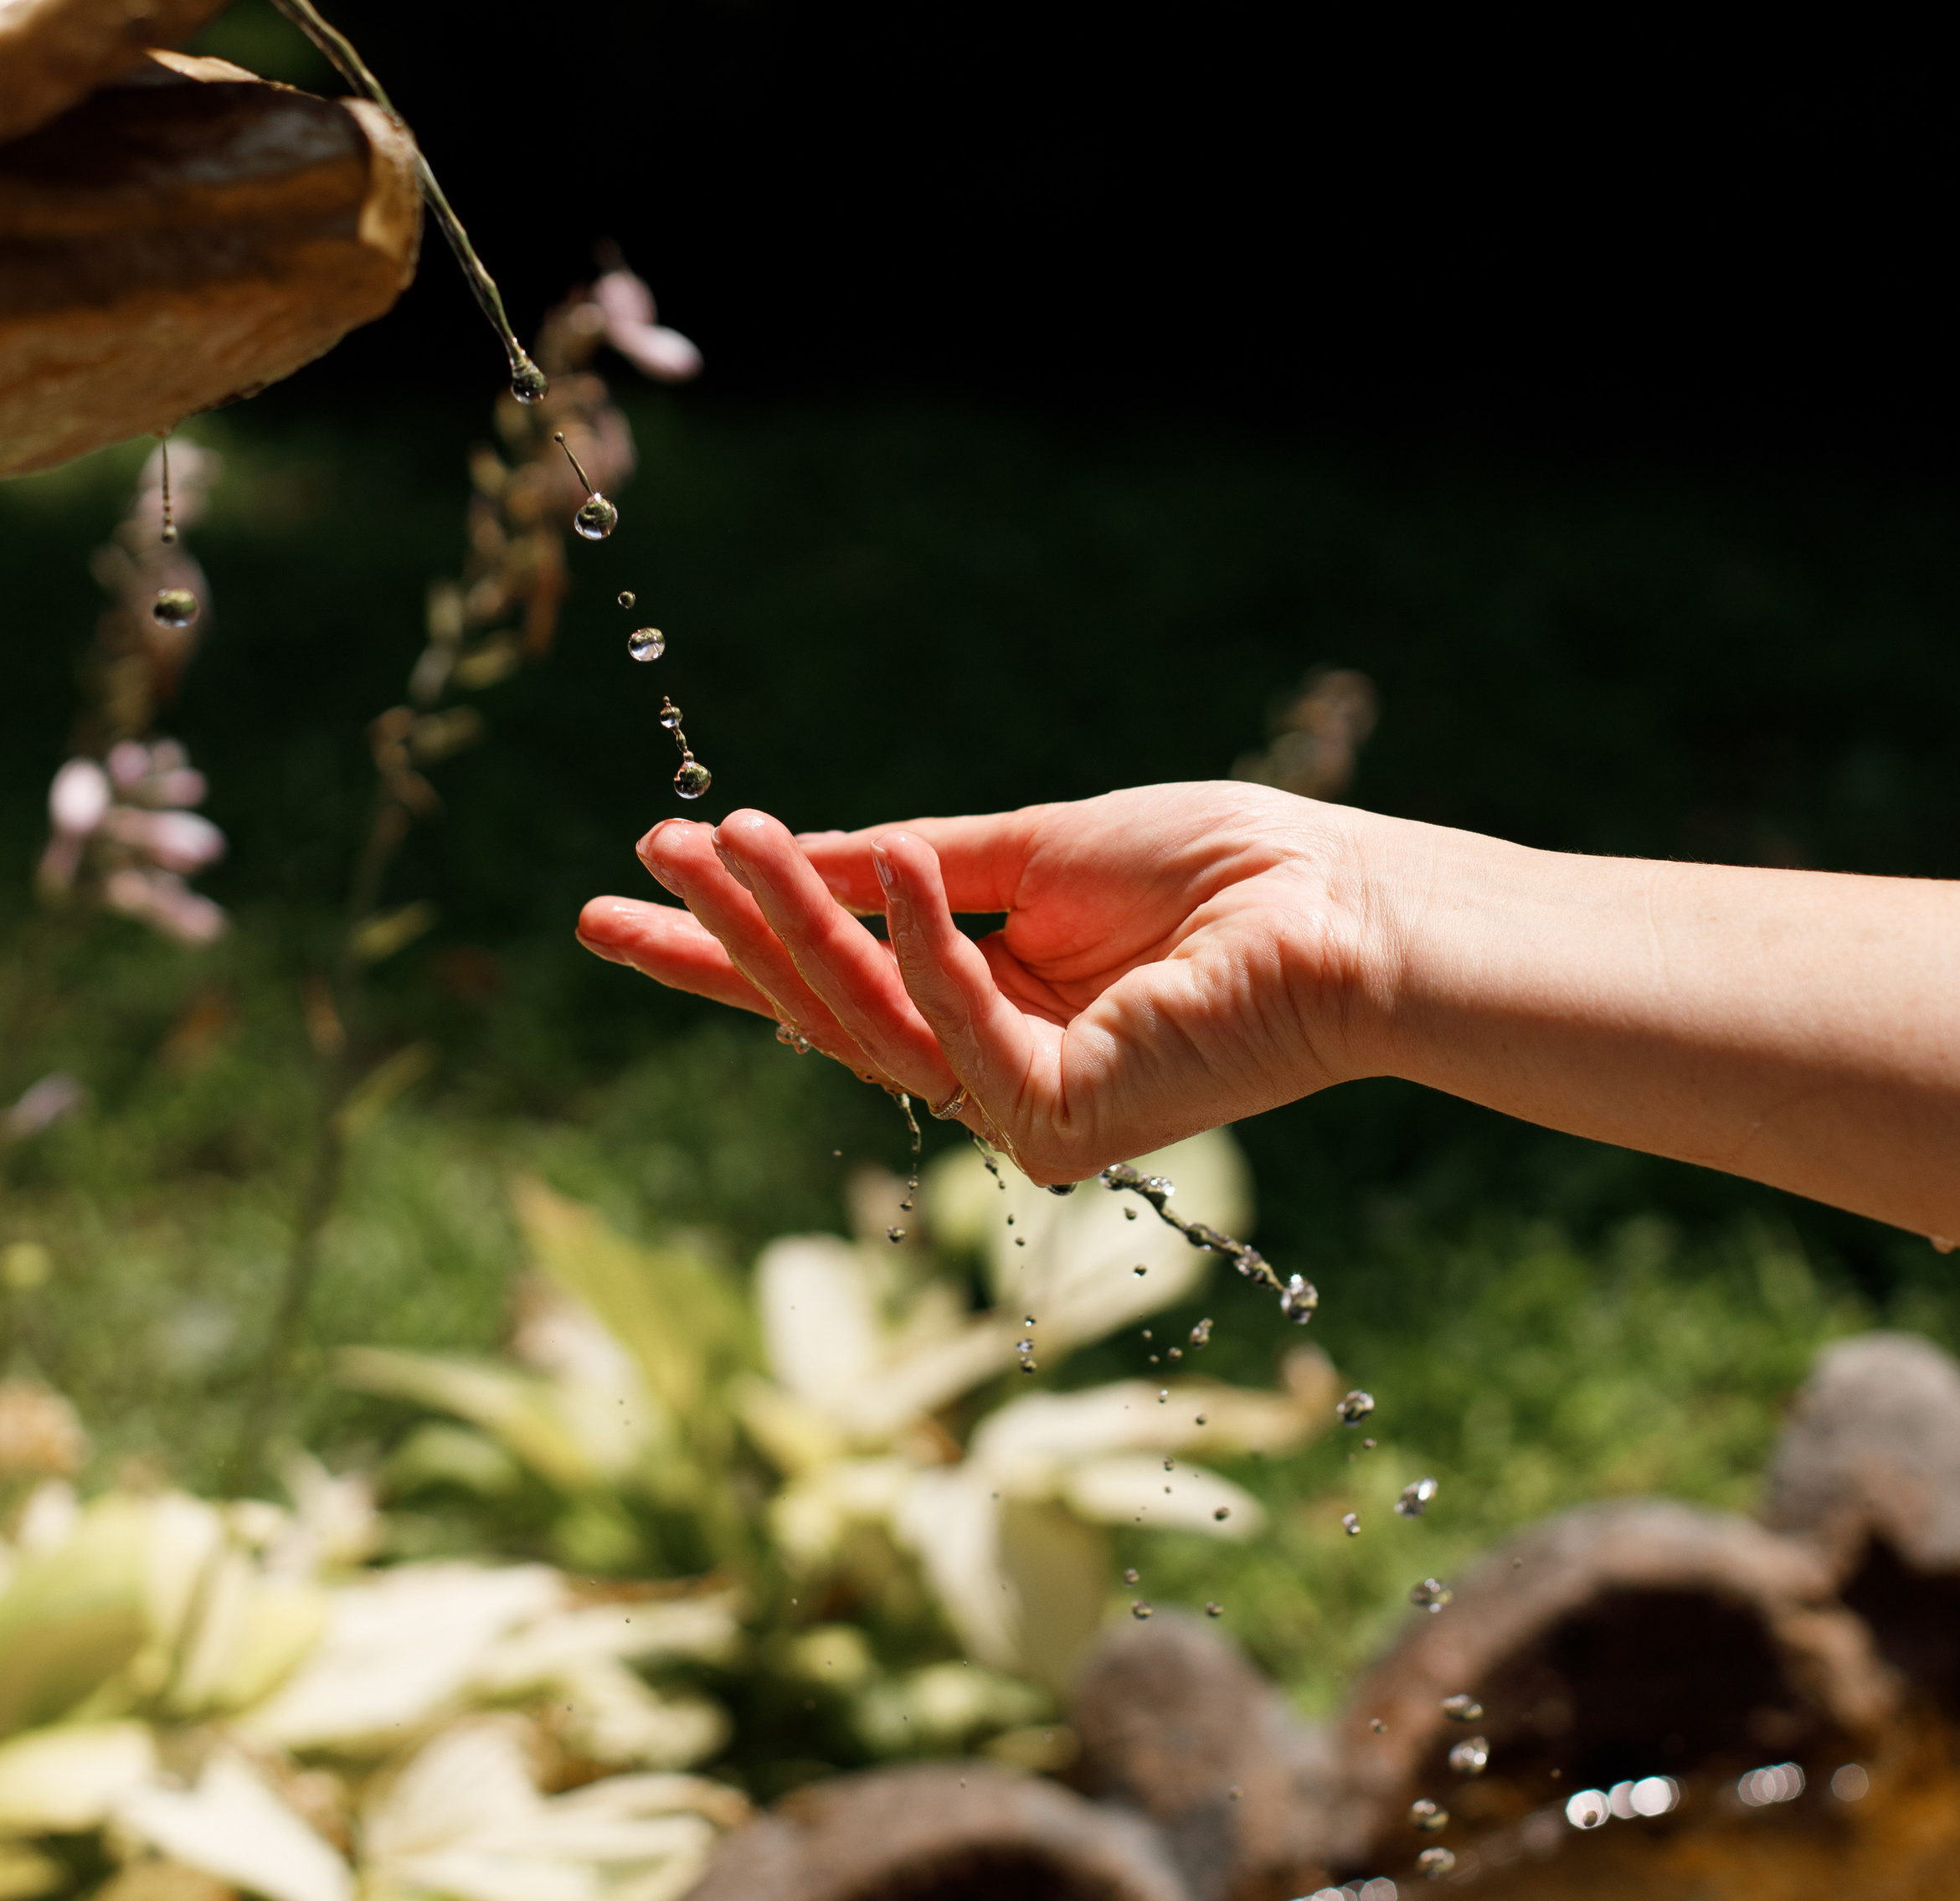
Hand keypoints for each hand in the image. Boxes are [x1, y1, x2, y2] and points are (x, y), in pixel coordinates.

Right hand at [575, 781, 1378, 1181]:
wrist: (1338, 907)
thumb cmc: (1210, 872)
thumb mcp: (1027, 853)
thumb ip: (909, 870)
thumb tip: (794, 852)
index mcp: (983, 1001)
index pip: (833, 978)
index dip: (731, 936)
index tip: (640, 876)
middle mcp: (987, 1065)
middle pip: (823, 1010)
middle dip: (720, 945)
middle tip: (621, 881)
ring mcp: (1017, 1105)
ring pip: (866, 1020)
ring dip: (794, 922)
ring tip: (729, 836)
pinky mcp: (1056, 1123)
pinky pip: (953, 1027)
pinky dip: (918, 941)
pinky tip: (885, 857)